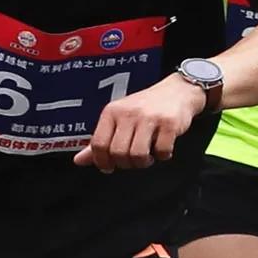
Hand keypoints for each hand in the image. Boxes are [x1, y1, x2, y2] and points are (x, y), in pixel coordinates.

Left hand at [77, 75, 208, 169]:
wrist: (178, 91)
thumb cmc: (146, 107)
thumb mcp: (119, 119)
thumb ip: (101, 141)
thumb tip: (78, 161)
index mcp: (112, 112)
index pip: (98, 144)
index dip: (102, 161)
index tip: (109, 167)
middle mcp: (129, 113)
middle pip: (117, 152)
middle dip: (125, 163)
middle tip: (133, 161)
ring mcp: (150, 118)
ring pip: (137, 154)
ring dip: (143, 162)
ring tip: (148, 157)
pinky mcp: (170, 123)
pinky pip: (162, 150)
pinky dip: (163, 156)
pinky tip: (163, 150)